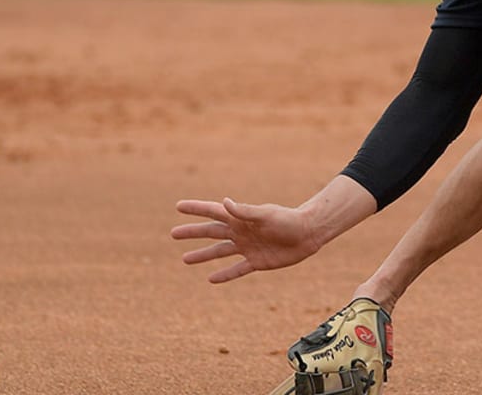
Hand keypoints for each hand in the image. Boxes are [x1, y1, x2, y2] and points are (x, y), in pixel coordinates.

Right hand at [171, 197, 321, 282]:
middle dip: (192, 233)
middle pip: (211, 232)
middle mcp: (240, 232)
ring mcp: (247, 247)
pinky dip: (224, 275)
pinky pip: (236, 270)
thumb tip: (224, 203)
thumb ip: (245, 211)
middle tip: (173, 233)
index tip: (178, 206)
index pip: (212, 211)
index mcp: (240, 218)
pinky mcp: (256, 262)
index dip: (195, 209)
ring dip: (202, 255)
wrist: (307, 234)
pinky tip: (211, 279)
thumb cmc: (288, 220)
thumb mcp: (266, 215)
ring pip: (219, 252)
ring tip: (185, 259)